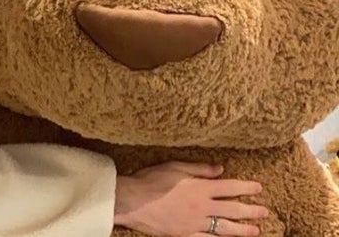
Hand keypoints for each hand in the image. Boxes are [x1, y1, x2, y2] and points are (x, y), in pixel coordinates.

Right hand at [113, 161, 267, 236]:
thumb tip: (220, 169)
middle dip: (251, 211)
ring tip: (256, 231)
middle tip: (264, 212)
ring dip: (243, 230)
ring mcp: (194, 224)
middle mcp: (202, 207)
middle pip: (233, 210)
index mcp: (200, 188)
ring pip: (225, 229)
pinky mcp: (185, 235)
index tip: (258, 188)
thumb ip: (200, 169)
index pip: (230, 187)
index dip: (246, 188)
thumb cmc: (151, 180)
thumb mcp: (175, 167)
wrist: (132, 200)